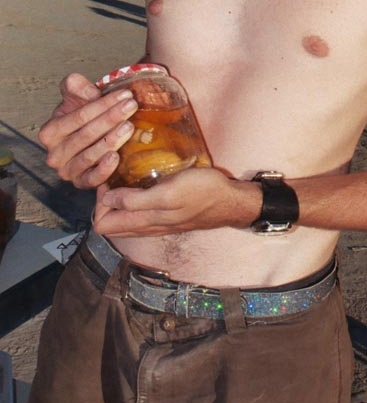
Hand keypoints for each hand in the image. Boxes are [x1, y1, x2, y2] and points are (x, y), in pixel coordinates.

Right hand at [39, 73, 138, 188]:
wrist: (90, 137)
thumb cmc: (83, 115)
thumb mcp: (76, 95)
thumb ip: (75, 86)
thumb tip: (91, 93)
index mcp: (49, 132)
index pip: (79, 117)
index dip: (102, 105)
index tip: (125, 94)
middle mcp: (54, 155)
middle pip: (86, 135)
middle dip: (111, 118)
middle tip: (132, 106)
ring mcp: (67, 171)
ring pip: (90, 156)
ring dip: (112, 140)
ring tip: (129, 126)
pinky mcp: (81, 183)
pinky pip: (92, 179)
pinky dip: (104, 169)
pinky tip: (116, 156)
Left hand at [93, 167, 259, 237]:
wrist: (231, 201)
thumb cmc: (203, 192)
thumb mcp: (169, 193)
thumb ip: (137, 201)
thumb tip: (107, 201)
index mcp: (143, 222)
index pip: (102, 224)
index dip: (98, 202)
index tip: (109, 179)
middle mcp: (146, 226)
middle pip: (110, 223)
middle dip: (103, 202)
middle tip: (112, 176)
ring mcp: (157, 222)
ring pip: (124, 219)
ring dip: (117, 201)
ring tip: (122, 176)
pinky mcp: (167, 215)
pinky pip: (139, 213)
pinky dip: (132, 200)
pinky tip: (140, 182)